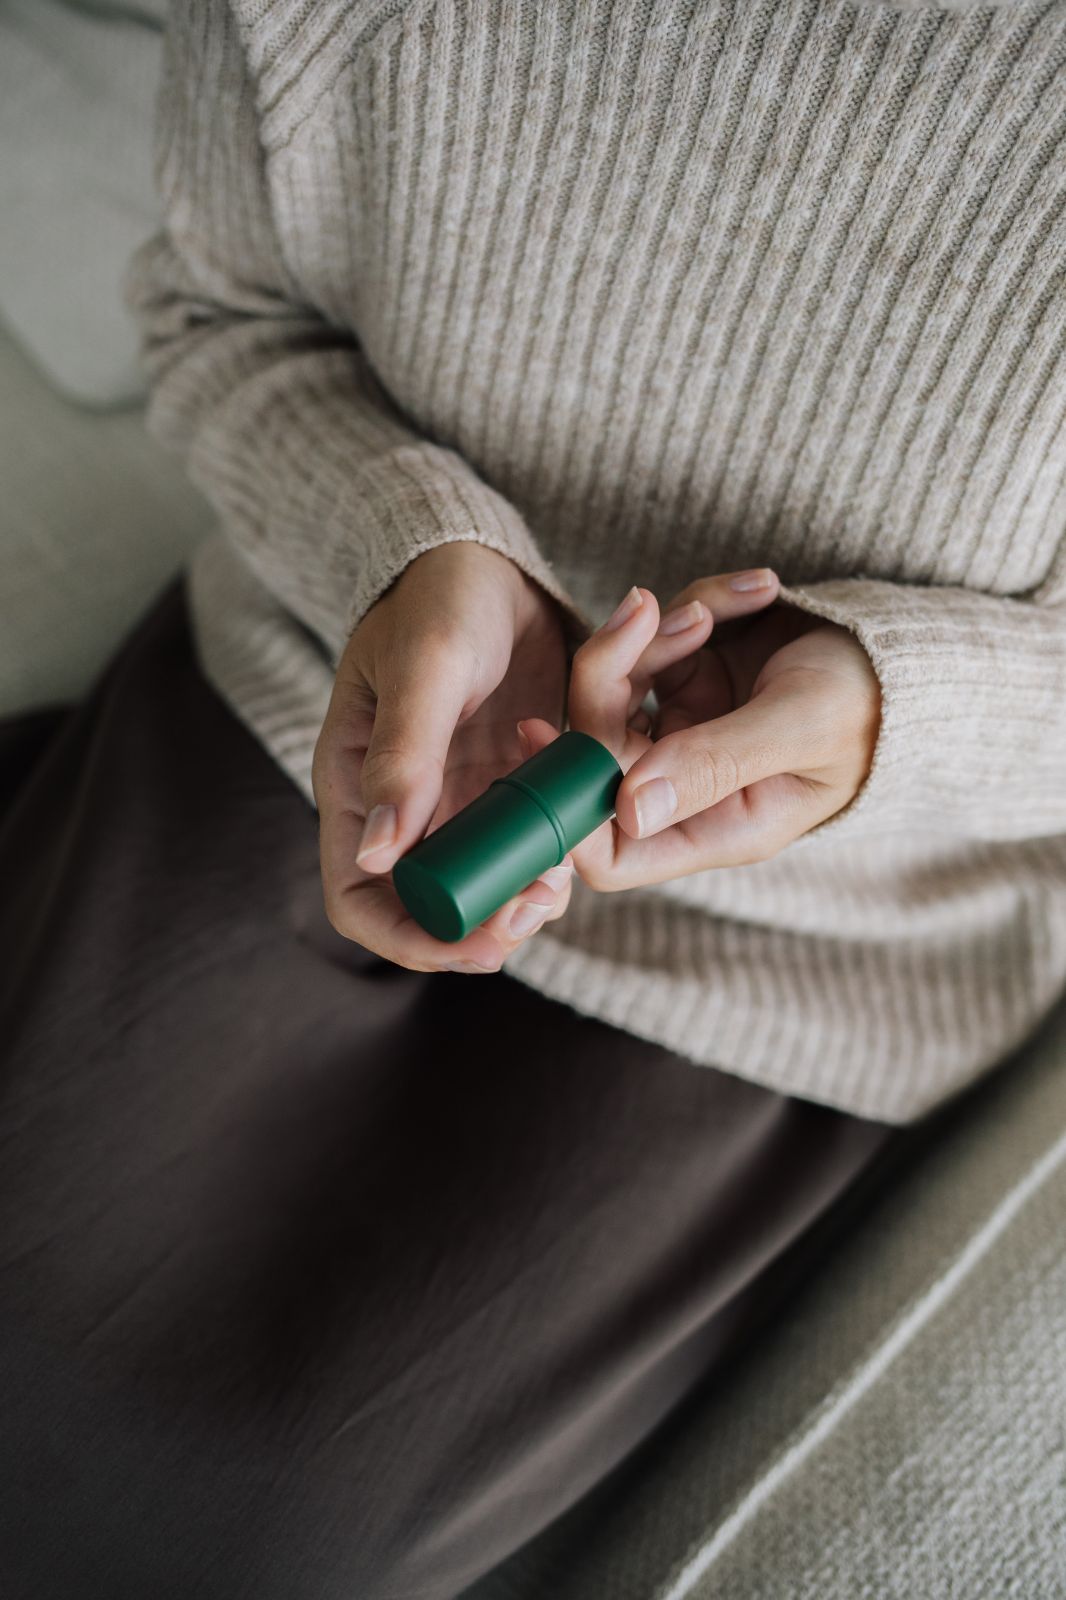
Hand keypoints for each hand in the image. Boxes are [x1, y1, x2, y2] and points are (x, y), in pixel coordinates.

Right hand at [312, 542, 579, 972]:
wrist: (489, 561)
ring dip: (529, 893)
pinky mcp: (507, 789)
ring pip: (488, 886)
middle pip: (433, 909)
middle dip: (486, 925)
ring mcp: (458, 803)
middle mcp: (404, 811)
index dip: (415, 938)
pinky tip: (583, 824)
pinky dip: (558, 850)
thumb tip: (379, 853)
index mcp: (355, 790)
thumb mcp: (426, 666)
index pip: (362, 901)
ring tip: (566, 865)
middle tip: (541, 901)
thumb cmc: (438, 597)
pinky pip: (531, 845)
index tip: (480, 943)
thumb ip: (403, 754)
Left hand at [517, 569, 881, 888]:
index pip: (610, 852)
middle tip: (649, 614)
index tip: (549, 738)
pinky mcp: (687, 676)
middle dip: (611, 675)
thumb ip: (717, 762)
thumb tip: (629, 807)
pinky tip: (754, 594)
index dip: (568, 813)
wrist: (909, 650)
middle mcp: (686, 786)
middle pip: (595, 750)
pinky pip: (653, 638)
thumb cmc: (871, 703)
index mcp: (715, 826)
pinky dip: (695, 604)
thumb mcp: (801, 728)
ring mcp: (682, 730)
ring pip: (615, 684)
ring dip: (658, 631)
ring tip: (726, 605)